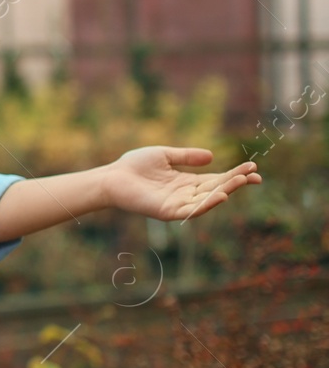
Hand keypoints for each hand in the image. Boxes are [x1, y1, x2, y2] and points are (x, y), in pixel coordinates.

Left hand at [105, 146, 260, 222]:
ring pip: (207, 200)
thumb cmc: (134, 166)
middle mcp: (185, 195)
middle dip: (236, 183)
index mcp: (186, 182)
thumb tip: (212, 157)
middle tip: (256, 176)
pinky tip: (221, 196)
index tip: (253, 167)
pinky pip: (191, 210)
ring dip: (226, 191)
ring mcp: (177, 204)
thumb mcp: (165, 155)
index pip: (216, 180)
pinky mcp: (167, 211)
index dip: (234, 175)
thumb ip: (187, 156)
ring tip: (242, 181)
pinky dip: (207, 204)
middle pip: (216, 189)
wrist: (111, 177)